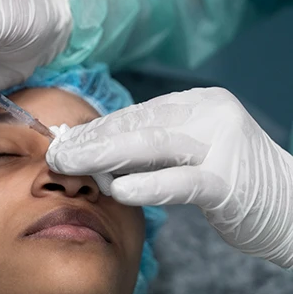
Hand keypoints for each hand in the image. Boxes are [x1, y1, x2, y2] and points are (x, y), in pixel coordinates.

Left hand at [46, 87, 292, 268]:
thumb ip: (155, 150)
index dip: (97, 129)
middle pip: (139, 125)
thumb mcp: (195, 154)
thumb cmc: (236, 185)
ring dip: (104, 155)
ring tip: (70, 165)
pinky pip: (181, 181)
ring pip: (153, 145)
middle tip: (56, 153)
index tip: (64, 141)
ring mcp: (222, 144)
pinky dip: (147, 185)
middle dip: (92, 140)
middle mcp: (210, 114)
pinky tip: (117, 189)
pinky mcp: (229, 180)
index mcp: (199, 104)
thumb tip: (98, 152)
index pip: (138, 114)